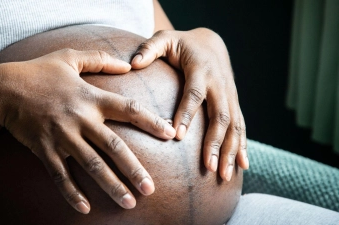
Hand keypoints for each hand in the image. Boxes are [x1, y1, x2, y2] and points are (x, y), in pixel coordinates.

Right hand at [0, 49, 175, 212]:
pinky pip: (60, 175)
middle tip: (151, 189)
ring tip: (129, 203)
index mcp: (91, 98)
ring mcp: (62, 136)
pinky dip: (71, 193)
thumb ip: (100, 58)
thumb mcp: (70, 57)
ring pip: (92, 165)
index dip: (151, 121)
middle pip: (114, 146)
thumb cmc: (39, 72)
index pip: (128, 109)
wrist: (3, 88)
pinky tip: (85, 208)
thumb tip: (128, 65)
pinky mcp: (45, 149)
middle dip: (134, 169)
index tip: (170, 133)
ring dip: (111, 185)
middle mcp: (80, 119)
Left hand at [131, 28, 247, 180]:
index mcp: (200, 69)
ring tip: (224, 175)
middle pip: (220, 115)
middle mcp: (219, 84)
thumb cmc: (182, 44)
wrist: (210, 42)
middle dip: (215, 142)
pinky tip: (242, 166)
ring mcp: (229, 94)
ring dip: (230, 150)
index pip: (194, 94)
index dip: (187, 113)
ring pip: (234, 125)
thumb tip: (132, 63)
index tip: (178, 136)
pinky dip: (242, 146)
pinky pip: (241, 125)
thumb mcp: (165, 39)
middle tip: (208, 166)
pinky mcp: (233, 102)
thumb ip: (149, 49)